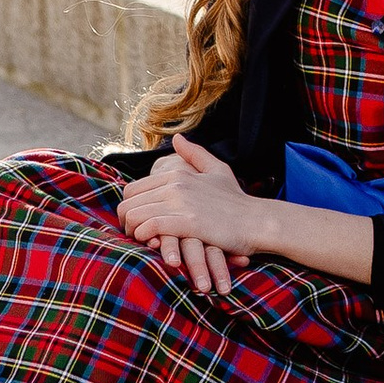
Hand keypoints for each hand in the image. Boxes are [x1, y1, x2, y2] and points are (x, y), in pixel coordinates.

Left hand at [117, 135, 261, 291]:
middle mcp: (175, 184)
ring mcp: (180, 202)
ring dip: (133, 231)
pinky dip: (145, 237)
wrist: (257, 221)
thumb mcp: (217, 170)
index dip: (130, 207)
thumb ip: (194, 154)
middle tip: (136, 234)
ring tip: (143, 241)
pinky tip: (154, 243)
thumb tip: (177, 138)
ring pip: (134, 215)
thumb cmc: (237, 200)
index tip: (138, 220)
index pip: (132, 189)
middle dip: (126, 221)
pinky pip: (149, 227)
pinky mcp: (186, 223)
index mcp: (177, 172)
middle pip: (128, 203)